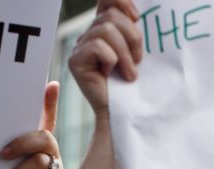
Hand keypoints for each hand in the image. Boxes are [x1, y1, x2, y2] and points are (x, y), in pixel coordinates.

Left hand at [0, 82, 64, 168]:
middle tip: (2, 154)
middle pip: (44, 137)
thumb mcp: (3, 167)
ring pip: (40, 160)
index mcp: (36, 145)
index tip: (50, 85)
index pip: (46, 118)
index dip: (50, 102)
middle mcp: (49, 154)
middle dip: (22, 143)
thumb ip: (2, 148)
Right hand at [68, 0, 142, 116]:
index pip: (106, 1)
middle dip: (132, 37)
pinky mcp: (75, 61)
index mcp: (104, 29)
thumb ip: (133, 31)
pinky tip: (112, 76)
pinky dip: (112, 61)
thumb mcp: (138, 52)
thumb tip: (135, 13)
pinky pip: (99, 47)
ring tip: (130, 73)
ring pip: (105, 30)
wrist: (126, 113)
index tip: (137, 17)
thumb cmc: (135, 85)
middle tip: (138, 61)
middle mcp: (89, 35)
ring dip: (125, 53)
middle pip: (110, 16)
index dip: (121, 1)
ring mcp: (80, 48)